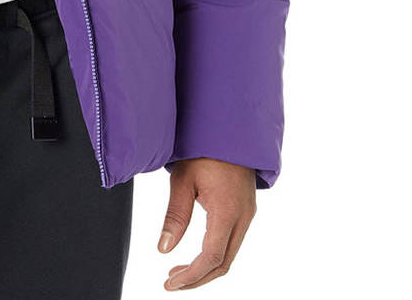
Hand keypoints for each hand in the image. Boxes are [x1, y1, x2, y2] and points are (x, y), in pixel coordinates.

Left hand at [158, 158, 255, 289]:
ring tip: (179, 270)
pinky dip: (215, 253)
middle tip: (172, 282)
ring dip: (206, 267)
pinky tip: (197, 252)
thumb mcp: (183, 180)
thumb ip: (175, 216)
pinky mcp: (246, 208)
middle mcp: (243, 217)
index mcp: (227, 212)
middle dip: (198, 278)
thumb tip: (164, 249)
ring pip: (230, 253)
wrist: (229, 127)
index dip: (191, 276)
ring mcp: (247, 213)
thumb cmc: (203, 148)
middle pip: (223, 263)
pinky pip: (233, 240)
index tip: (170, 283)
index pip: (211, 257)